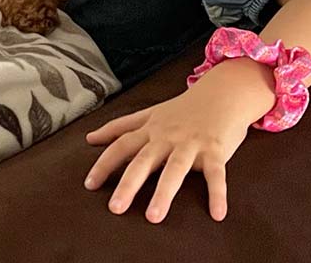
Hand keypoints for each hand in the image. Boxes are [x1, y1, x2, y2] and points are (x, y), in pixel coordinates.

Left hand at [83, 77, 255, 223]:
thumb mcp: (149, 114)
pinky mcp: (215, 150)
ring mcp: (191, 143)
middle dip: (128, 184)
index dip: (104, 163)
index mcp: (150, 129)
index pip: (121, 145)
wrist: (221, 93)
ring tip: (153, 217)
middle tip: (115, 208)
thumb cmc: (182, 109)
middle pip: (144, 160)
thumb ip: (120, 127)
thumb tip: (90, 138)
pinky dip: (217, 193)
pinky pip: (216, 174)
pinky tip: (217, 214)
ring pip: (175, 168)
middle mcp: (167, 136)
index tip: (89, 185)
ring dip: (164, 193)